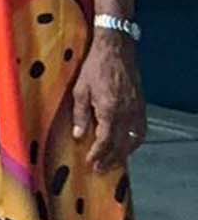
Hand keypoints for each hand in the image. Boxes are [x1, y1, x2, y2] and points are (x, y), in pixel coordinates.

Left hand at [71, 31, 146, 170]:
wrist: (116, 49)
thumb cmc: (94, 67)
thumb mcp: (80, 90)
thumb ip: (79, 115)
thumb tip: (79, 136)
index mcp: (110, 111)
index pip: (105, 141)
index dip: (97, 154)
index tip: (90, 163)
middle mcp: (126, 113)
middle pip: (120, 144)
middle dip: (110, 159)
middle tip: (100, 170)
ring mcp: (136, 109)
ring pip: (134, 139)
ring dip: (124, 154)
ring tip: (113, 163)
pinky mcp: (141, 104)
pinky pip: (141, 129)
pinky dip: (134, 141)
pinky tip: (127, 146)